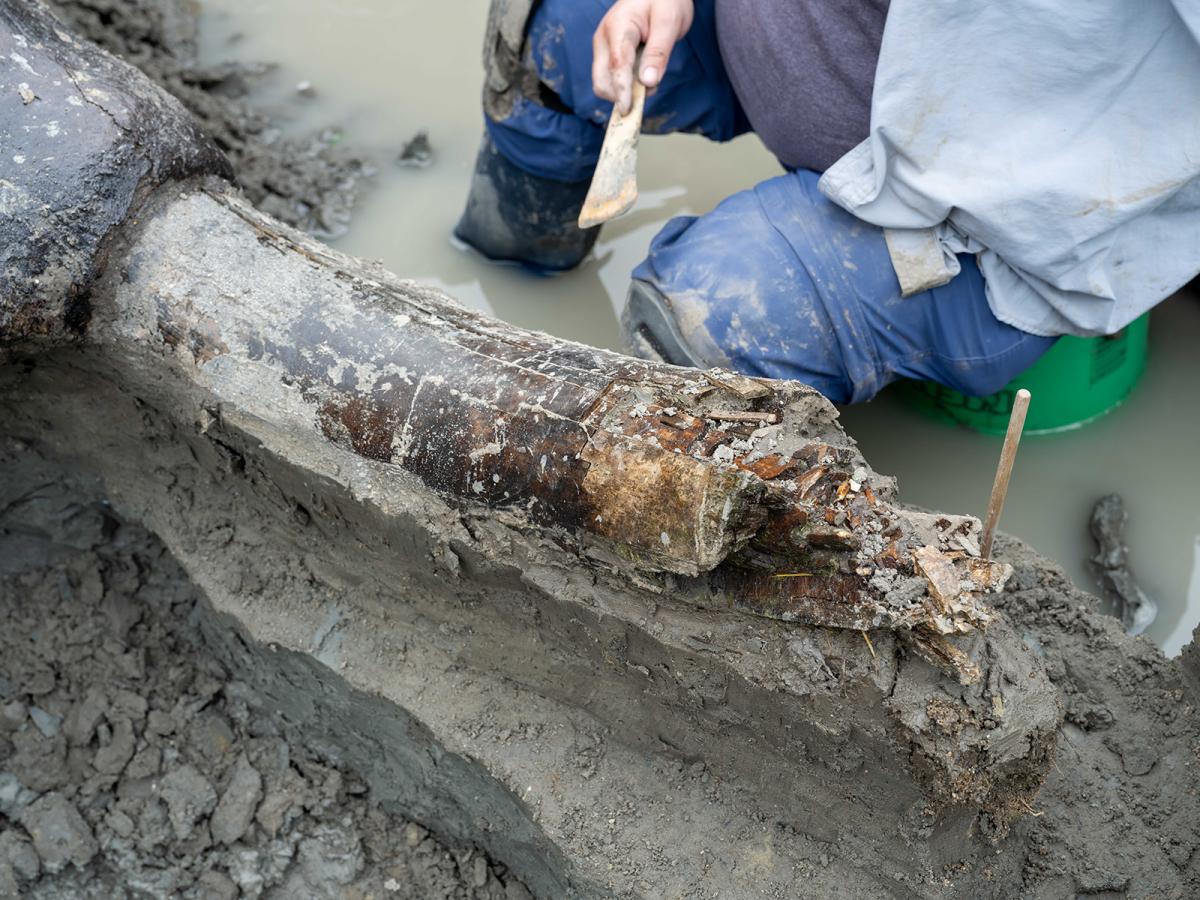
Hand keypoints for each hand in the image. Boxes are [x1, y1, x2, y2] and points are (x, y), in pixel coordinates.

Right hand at [592, 0, 693, 114]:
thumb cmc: (666, 1)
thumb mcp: (669, 23)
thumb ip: (658, 53)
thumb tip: (648, 83)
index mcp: (617, 27)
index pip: (616, 65)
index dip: (622, 90)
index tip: (628, 109)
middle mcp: (604, 39)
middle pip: (602, 81)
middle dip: (622, 95)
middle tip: (651, 90)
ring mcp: (603, 48)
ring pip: (605, 83)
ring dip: (626, 91)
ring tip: (651, 74)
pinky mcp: (608, 55)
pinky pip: (612, 79)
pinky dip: (627, 86)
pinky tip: (645, 72)